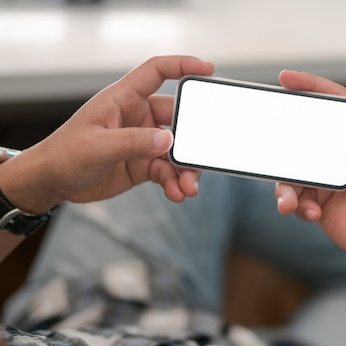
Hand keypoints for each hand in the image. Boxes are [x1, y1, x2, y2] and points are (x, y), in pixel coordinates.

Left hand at [0, 55, 213, 213]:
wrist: (50, 184)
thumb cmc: (62, 155)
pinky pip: (168, 170)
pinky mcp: (143, 163)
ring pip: (177, 149)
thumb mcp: (96, 147)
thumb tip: (168, 139)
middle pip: (177, 118)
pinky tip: (176, 193)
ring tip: (188, 187)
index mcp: (123, 100)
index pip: (156, 72)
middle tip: (200, 156)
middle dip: (192, 139)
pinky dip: (175, 182)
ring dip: (185, 168)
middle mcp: (137, 117)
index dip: (183, 66)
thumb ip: (133, 142)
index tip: (207, 70)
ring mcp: (142, 141)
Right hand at [274, 71, 345, 257]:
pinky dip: (296, 203)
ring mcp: (324, 173)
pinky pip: (292, 192)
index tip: (285, 78)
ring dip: (286, 185)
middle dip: (283, 134)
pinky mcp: (313, 195)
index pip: (332, 100)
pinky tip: (311, 213)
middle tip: (264, 129)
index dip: (309, 86)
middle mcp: (339, 149)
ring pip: (290, 167)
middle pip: (303, 130)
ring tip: (290, 201)